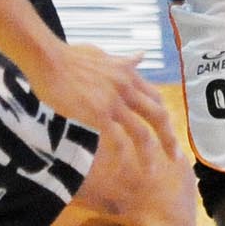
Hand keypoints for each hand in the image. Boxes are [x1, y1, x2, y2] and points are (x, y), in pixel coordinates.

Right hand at [27, 41, 176, 162]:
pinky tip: (122, 167)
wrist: (48, 59)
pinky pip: (117, 140)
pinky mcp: (99, 114)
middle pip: (158, 116)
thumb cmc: (70, 57)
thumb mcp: (103, 54)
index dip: (163, 116)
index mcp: (128, 74)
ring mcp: (114, 101)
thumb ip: (123, 60)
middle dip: (169, 138)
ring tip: (152, 171)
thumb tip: (140, 55)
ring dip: (149, 154)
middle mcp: (126, 87)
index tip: (166, 130)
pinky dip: (121, 156)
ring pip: (141, 133)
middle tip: (175, 157)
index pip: (155, 97)